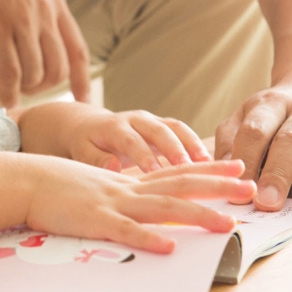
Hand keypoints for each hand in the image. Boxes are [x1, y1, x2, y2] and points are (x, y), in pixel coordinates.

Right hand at [0, 0, 90, 108]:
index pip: (77, 49)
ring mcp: (21, 21)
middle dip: (45, 87)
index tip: (83, 100)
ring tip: (10, 87)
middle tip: (26, 88)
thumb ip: (36, 3)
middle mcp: (44, 13)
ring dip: (24, 89)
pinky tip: (3, 100)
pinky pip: (9, 73)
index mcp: (54, 1)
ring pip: (35, 74)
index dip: (82, 80)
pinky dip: (7, 93)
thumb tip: (34, 29)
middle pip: (59, 69)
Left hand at [14, 102, 209, 171]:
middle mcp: (136, 119)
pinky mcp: (163, 127)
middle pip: (159, 130)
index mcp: (114, 125)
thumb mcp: (81, 151)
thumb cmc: (85, 144)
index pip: (131, 140)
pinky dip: (197, 146)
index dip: (143, 155)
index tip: (153, 172)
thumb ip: (95, 159)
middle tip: (186, 168)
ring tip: (206, 165)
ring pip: (176, 129)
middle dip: (174, 148)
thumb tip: (112, 166)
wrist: (90, 127)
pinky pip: (183, 133)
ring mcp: (152, 121)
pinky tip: (210, 164)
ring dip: (192, 145)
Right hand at [24, 157, 254, 253]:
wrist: (24, 180)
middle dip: (218, 187)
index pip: (176, 172)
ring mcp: (113, 203)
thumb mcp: (96, 184)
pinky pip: (125, 231)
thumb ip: (121, 192)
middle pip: (180, 185)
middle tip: (250, 188)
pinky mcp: (94, 220)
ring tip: (226, 224)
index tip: (238, 167)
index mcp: (129, 181)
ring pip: (163, 208)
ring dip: (197, 215)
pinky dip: (148, 238)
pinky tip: (169, 246)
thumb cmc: (57, 185)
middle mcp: (128, 188)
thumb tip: (144, 205)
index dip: (209, 170)